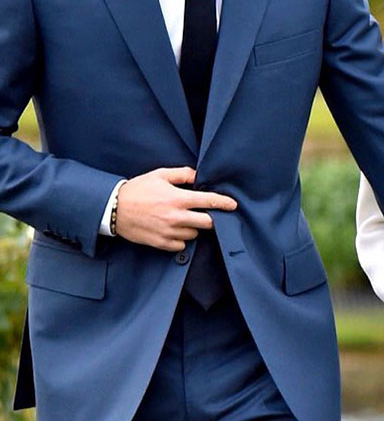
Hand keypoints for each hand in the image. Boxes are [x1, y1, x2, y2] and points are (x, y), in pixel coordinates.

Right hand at [115, 167, 237, 250]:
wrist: (113, 209)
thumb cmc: (137, 190)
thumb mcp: (159, 175)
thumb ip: (182, 174)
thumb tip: (198, 176)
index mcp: (178, 199)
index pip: (209, 202)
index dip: (224, 203)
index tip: (233, 205)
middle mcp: (176, 217)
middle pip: (207, 223)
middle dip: (211, 218)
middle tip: (206, 214)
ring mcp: (169, 232)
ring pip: (194, 235)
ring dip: (193, 228)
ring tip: (182, 219)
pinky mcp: (161, 243)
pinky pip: (181, 246)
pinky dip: (181, 239)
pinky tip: (173, 230)